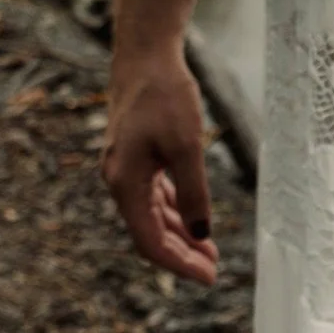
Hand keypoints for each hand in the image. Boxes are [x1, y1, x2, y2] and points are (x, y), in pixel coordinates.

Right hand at [100, 45, 220, 285]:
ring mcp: (126, 168)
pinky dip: (175, 211)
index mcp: (125, 183)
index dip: (179, 263)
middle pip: (149, 233)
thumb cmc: (165, 96)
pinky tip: (193, 218)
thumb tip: (202, 233)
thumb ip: (194, 192)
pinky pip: (154, 196)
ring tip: (209, 251)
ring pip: (152, 216)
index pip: (150, 241)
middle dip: (182, 254)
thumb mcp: (187, 146)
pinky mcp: (136, 156)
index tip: (209, 277)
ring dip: (180, 234)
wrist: (145, 55)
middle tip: (214, 270)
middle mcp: (119, 180)